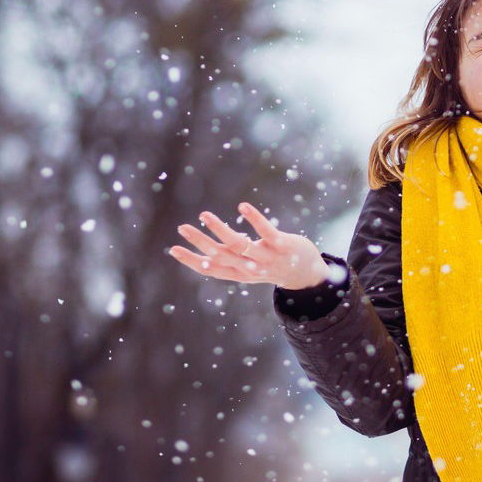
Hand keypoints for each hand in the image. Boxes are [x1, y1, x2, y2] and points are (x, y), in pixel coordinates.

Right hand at [169, 202, 331, 289]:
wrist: (308, 274)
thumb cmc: (274, 265)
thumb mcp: (252, 265)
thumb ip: (235, 256)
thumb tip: (218, 243)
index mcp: (240, 273)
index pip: (212, 269)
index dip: (192, 261)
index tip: (173, 249)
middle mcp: (250, 268)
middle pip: (221, 256)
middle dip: (200, 242)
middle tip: (182, 227)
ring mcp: (267, 258)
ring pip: (239, 245)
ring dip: (220, 229)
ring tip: (204, 215)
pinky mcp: (282, 245)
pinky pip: (267, 232)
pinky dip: (254, 219)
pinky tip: (242, 206)